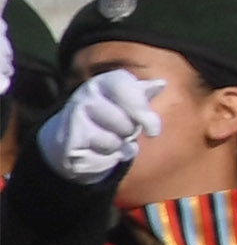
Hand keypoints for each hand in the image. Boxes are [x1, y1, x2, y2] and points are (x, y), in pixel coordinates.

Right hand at [39, 68, 161, 184]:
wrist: (71, 137)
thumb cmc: (110, 116)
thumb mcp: (128, 101)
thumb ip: (144, 94)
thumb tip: (161, 84)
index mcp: (105, 82)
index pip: (126, 90)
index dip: (142, 111)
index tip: (154, 131)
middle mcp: (86, 95)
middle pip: (124, 124)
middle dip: (129, 134)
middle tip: (121, 131)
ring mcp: (73, 117)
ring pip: (112, 143)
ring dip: (116, 149)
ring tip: (106, 141)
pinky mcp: (67, 142)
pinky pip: (99, 159)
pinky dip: (104, 162)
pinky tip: (95, 154)